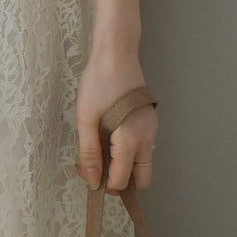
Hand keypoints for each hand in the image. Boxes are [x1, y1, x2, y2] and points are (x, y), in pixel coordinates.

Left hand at [73, 49, 157, 192]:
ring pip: (143, 164)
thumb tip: (92, 181)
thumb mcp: (85, 119)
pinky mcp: (150, 120)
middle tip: (97, 169)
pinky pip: (143, 147)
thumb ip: (89, 153)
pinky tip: (109, 136)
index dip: (101, 184)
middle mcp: (147, 139)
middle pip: (142, 180)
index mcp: (130, 141)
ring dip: (125, 166)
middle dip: (120, 182)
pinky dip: (129, 152)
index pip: (121, 182)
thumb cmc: (99, 82)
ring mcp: (152, 129)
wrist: (117, 53)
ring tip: (100, 149)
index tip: (85, 170)